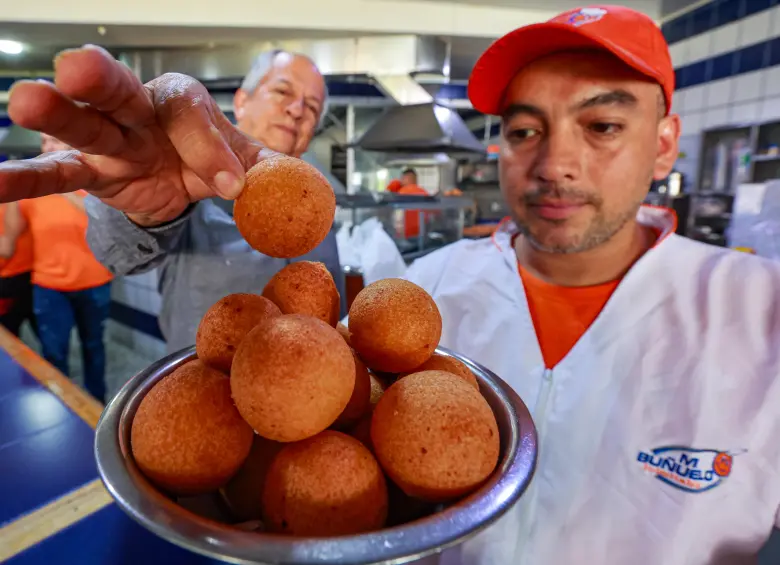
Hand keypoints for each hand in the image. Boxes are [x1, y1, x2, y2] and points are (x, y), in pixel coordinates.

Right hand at [0, 45, 269, 226]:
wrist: (180, 182)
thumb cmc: (208, 160)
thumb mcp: (244, 162)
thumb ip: (266, 169)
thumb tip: (286, 188)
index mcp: (181, 101)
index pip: (189, 113)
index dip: (208, 147)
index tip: (229, 185)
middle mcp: (138, 110)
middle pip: (118, 91)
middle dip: (101, 80)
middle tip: (79, 67)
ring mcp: (109, 141)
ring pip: (82, 125)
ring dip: (56, 114)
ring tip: (24, 100)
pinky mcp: (91, 173)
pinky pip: (57, 176)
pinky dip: (25, 180)